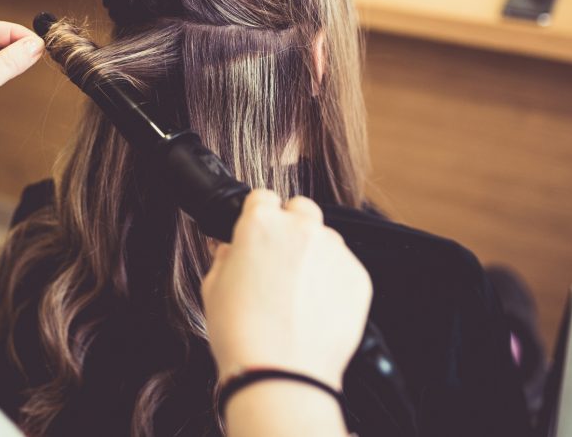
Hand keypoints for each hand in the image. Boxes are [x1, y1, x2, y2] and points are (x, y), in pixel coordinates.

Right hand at [202, 190, 371, 389]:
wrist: (280, 374)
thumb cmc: (242, 334)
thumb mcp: (213, 287)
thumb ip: (224, 257)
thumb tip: (230, 249)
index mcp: (261, 223)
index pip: (263, 198)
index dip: (258, 216)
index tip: (258, 234)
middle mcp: (301, 229)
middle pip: (301, 209)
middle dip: (291, 228)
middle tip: (280, 261)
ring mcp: (334, 252)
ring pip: (326, 239)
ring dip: (314, 255)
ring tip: (298, 293)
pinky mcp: (358, 277)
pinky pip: (345, 268)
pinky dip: (333, 282)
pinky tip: (315, 309)